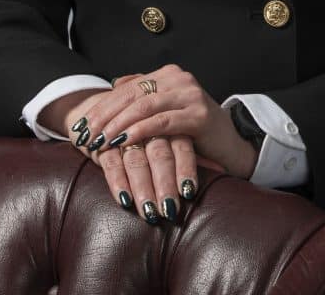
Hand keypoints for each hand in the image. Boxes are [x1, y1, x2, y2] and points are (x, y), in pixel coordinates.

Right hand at [55, 86, 197, 224]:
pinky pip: (111, 162)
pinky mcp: (102, 140)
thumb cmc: (149, 129)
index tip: (190, 192)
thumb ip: (190, 151)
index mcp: (168, 113)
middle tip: (171, 210)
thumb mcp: (171, 134)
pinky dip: (118, 181)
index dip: (185, 168)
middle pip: (159, 152)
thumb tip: (221, 170)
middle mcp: (148, 120)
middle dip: (165, 183)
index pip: (181, 143)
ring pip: (136, 159)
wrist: (107, 110)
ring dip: (143, 188)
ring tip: (151, 214)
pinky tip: (125, 201)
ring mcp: (123, 128)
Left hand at [77, 66, 257, 182]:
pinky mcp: (198, 114)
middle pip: (132, 95)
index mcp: (168, 74)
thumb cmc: (193, 129)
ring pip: (144, 106)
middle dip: (105, 116)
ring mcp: (190, 94)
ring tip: (100, 140)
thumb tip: (115, 83)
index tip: (82, 126)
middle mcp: (179, 78)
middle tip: (84, 135)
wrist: (230, 143)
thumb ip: (144, 92)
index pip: (127, 88)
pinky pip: (162, 121)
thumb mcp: (166, 108)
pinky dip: (139, 130)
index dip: (102, 107)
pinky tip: (124, 141)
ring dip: (118, 124)